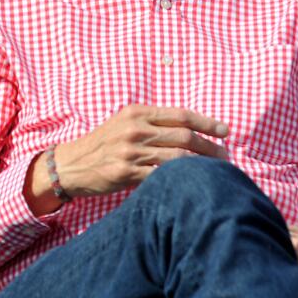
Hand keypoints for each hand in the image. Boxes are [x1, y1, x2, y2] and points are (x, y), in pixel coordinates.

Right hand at [29, 105, 229, 211]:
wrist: (72, 164)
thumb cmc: (103, 144)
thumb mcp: (124, 123)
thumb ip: (152, 123)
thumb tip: (190, 130)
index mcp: (137, 112)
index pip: (180, 115)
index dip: (206, 122)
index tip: (225, 131)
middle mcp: (135, 129)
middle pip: (184, 137)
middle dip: (210, 147)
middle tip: (225, 156)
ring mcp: (131, 152)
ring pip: (178, 159)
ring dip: (202, 166)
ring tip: (216, 172)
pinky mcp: (126, 173)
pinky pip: (162, 177)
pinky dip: (181, 181)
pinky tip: (193, 184)